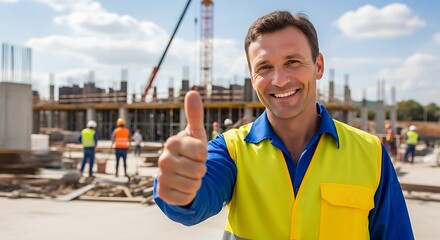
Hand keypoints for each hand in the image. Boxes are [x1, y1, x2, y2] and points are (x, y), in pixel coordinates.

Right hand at [156, 91, 207, 205]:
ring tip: (189, 176)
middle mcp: (163, 159)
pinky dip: (189, 195)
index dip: (205, 155)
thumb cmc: (190, 151)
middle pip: (199, 170)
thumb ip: (194, 115)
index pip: (201, 152)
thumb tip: (192, 92)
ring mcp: (161, 177)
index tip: (198, 153)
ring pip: (193, 185)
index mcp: (172, 143)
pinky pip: (185, 198)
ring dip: (197, 183)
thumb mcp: (195, 134)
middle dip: (202, 170)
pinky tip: (183, 187)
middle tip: (194, 166)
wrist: (179, 173)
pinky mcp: (162, 193)